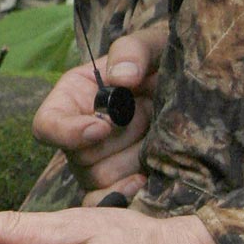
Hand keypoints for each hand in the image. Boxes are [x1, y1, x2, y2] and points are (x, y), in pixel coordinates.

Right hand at [32, 22, 167, 199]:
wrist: (195, 90)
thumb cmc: (164, 61)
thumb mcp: (152, 44)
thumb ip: (133, 51)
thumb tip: (122, 78)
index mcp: (73, 98)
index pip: (47, 125)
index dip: (68, 132)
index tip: (102, 126)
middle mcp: (80, 134)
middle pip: (77, 156)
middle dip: (117, 140)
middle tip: (148, 116)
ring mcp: (100, 162)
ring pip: (99, 178)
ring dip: (132, 158)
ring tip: (157, 135)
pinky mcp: (122, 181)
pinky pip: (110, 199)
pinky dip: (126, 192)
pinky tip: (148, 178)